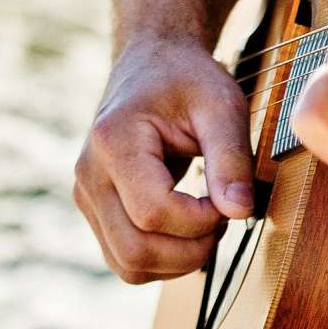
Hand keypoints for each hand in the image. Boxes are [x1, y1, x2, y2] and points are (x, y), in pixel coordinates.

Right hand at [74, 34, 254, 282]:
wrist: (152, 63)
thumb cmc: (188, 79)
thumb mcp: (221, 105)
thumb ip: (231, 158)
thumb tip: (240, 212)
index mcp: (114, 140)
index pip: (153, 212)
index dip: (199, 220)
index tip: (227, 199)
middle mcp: (89, 174)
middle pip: (134, 250)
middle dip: (190, 251)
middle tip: (222, 219)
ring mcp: (87, 196)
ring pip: (127, 265)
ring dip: (177, 262)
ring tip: (207, 223)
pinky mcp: (96, 210)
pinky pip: (125, 260)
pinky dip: (162, 260)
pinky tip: (188, 230)